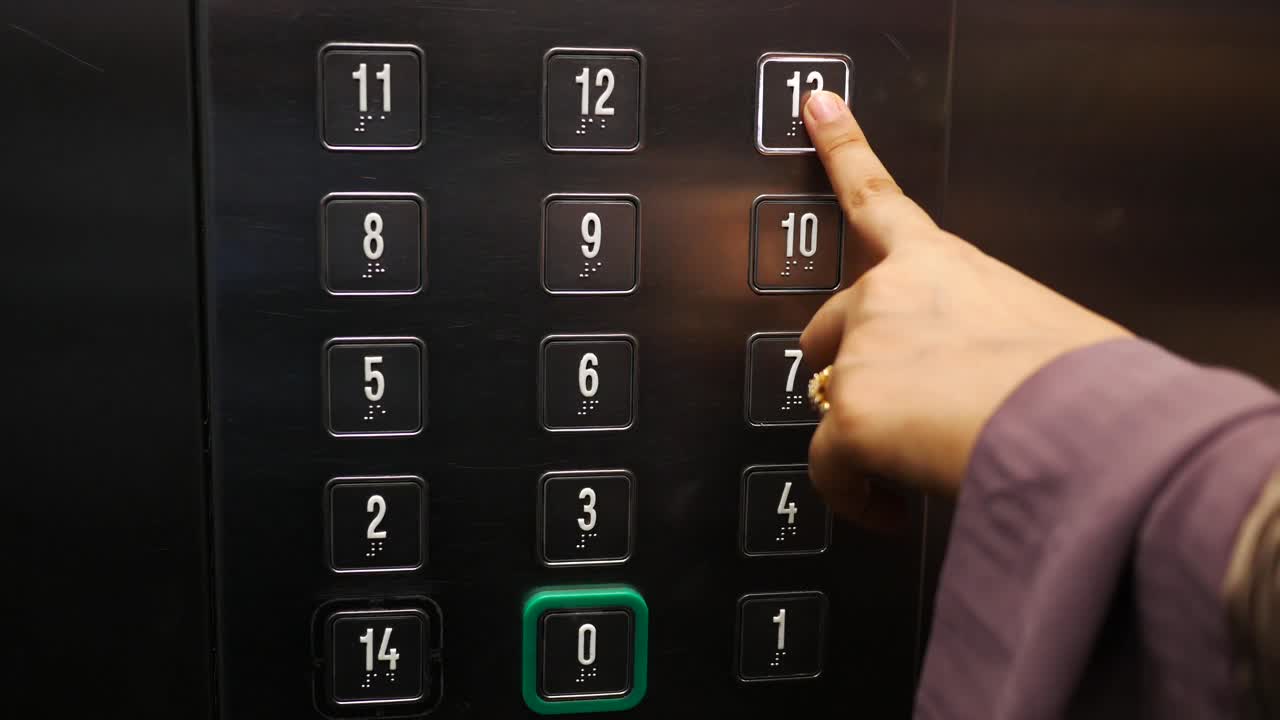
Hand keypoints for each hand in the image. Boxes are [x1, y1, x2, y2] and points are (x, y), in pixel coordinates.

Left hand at [798, 90, 1130, 519]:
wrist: (1093, 427)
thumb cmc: (1088, 387)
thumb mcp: (1041, 333)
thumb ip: (986, 335)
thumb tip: (982, 381)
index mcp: (943, 264)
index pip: (878, 198)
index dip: (841, 148)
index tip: (816, 108)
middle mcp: (890, 294)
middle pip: (830, 325)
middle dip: (851, 368)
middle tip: (895, 411)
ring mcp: (862, 349)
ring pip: (829, 398)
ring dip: (861, 431)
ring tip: (913, 464)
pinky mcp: (848, 412)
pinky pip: (828, 468)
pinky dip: (856, 495)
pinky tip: (893, 508)